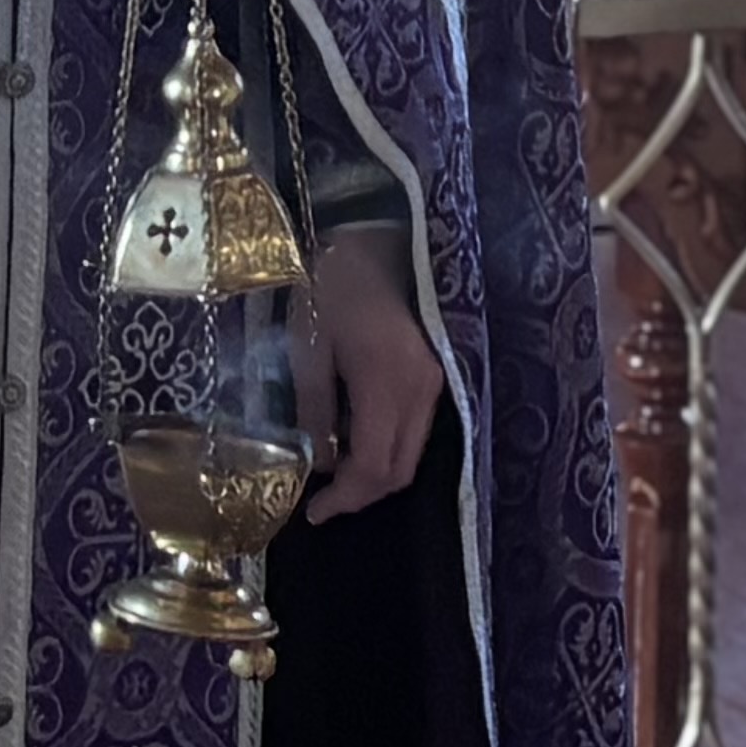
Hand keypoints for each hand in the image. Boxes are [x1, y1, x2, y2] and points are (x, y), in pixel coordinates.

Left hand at [295, 223, 441, 523]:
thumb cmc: (332, 282)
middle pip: (401, 471)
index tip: (311, 512)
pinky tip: (356, 438)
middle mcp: (424, 388)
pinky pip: (416, 429)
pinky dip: (388, 447)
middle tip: (322, 501)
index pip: (375, 467)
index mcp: (388, 381)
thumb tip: (317, 463)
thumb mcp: (308, 343)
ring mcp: (437, 379)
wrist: (374, 233)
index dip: (345, 500)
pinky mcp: (437, 371)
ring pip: (412, 453)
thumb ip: (312, 407)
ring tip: (335, 472)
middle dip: (361, 495)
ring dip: (376, 473)